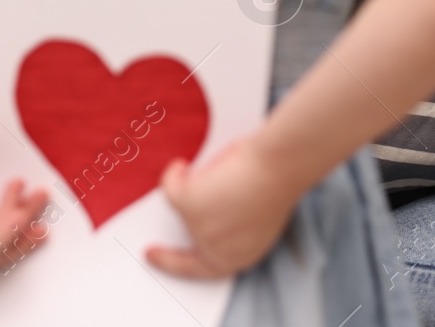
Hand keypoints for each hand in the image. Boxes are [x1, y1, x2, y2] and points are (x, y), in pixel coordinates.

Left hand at [0, 148, 50, 277]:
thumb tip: (27, 225)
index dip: (19, 248)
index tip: (37, 232)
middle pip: (0, 258)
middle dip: (26, 235)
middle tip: (44, 219)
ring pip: (0, 246)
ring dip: (24, 218)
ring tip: (38, 194)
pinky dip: (12, 217)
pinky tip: (19, 194)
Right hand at [146, 140, 300, 278]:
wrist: (281, 164)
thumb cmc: (277, 180)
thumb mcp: (254, 215)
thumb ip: (231, 226)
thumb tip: (205, 212)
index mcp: (241, 256)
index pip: (206, 270)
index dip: (180, 265)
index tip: (160, 259)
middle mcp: (219, 251)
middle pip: (188, 247)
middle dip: (170, 251)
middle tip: (153, 249)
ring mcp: (201, 229)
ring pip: (182, 207)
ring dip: (192, 189)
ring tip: (215, 169)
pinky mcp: (189, 205)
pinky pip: (171, 187)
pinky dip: (176, 173)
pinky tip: (185, 164)